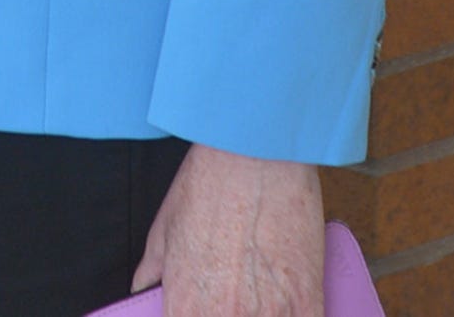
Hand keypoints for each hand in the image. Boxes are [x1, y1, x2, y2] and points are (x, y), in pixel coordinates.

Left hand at [133, 145, 323, 315]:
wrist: (255, 154)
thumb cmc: (208, 184)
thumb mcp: (165, 227)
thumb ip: (153, 271)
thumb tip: (143, 290)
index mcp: (186, 305)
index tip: (197, 310)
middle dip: (224, 316)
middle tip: (230, 298)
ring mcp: (272, 316)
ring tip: (255, 298)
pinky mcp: (309, 305)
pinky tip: (282, 307)